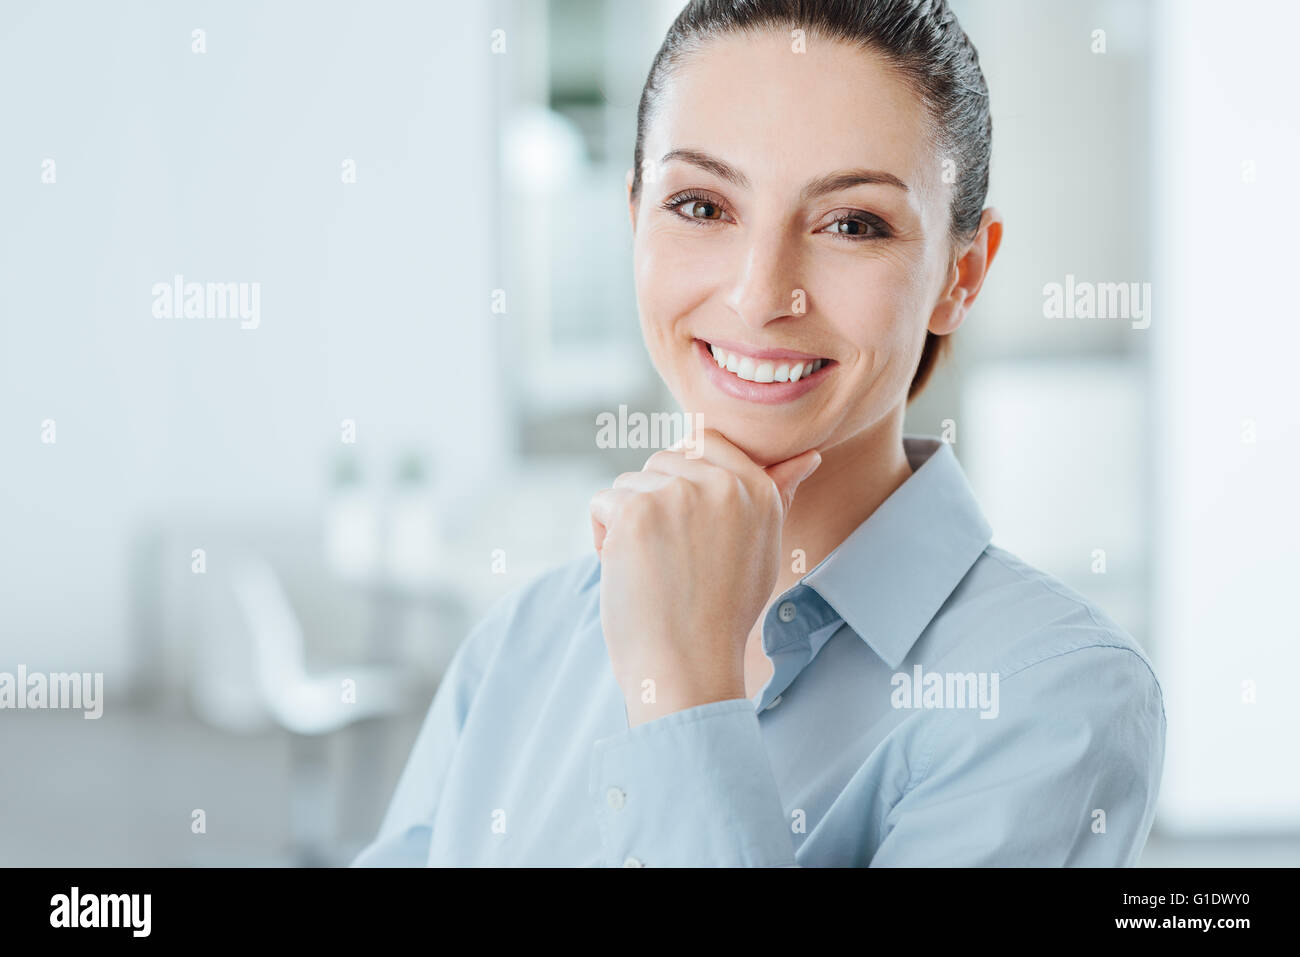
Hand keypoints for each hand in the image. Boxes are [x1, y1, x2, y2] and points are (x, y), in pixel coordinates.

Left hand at [588, 429, 821, 726]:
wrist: (690, 665)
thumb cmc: (722, 614)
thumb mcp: (762, 549)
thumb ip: (777, 496)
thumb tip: (810, 456)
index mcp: (758, 490)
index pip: (706, 441)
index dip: (681, 477)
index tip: (682, 526)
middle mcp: (724, 484)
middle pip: (662, 460)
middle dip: (652, 501)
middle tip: (668, 557)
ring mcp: (678, 494)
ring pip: (629, 482)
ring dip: (626, 521)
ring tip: (650, 568)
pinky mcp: (636, 511)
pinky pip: (602, 502)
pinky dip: (602, 536)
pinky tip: (624, 570)